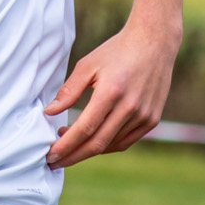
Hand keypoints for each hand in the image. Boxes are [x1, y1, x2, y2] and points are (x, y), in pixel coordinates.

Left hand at [43, 16, 179, 167]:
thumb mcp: (88, 65)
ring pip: (111, 145)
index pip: (84, 129)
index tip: (49, 154)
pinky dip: (106, 146)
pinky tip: (91, 141)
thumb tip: (50, 112)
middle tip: (54, 161)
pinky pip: (125, 141)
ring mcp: (144, 116)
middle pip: (97, 143)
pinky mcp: (152, 120)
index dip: (65, 145)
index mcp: (111, 92)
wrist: (154, 43)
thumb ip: (68, 90)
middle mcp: (130, 107)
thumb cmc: (117, 51)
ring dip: (88, 150)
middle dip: (72, 156)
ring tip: (69, 146)